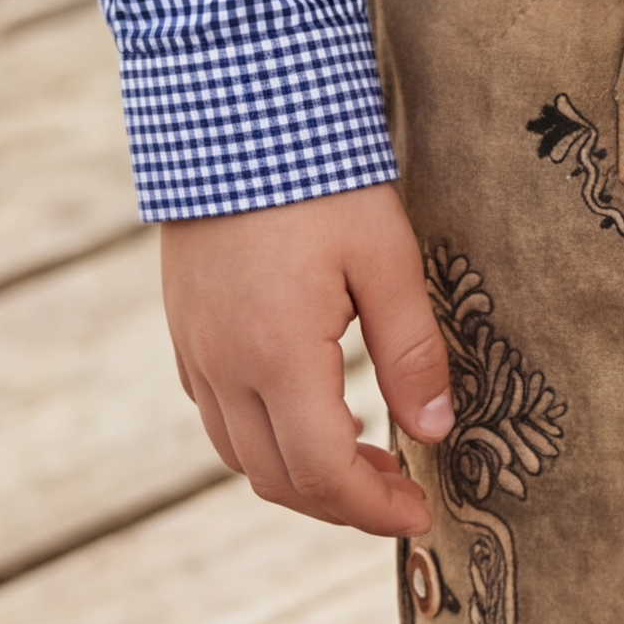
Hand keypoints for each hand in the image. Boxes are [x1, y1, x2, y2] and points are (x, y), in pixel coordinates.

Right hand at [160, 184, 456, 535]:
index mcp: (277, 356)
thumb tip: (437, 431)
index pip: (322, 473)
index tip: (420, 513)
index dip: (373, 508)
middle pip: (276, 479)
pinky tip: (314, 412)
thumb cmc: (321, 178)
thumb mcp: (386, 257)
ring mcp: (196, 352)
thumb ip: (412, 351)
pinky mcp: (185, 332)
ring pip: (240, 455)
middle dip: (342, 503)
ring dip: (301, 476)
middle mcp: (224, 368)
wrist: (233, 110)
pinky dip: (266, 439)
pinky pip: (219, 416)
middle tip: (401, 494)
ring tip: (366, 457)